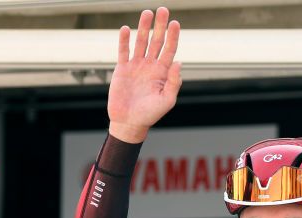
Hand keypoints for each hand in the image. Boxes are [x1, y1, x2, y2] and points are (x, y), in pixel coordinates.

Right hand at [108, 7, 180, 143]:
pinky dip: (124, 40)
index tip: (175, 23)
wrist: (129, 123)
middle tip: (163, 10)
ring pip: (141, 42)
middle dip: (160, 26)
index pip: (169, 50)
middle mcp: (150, 66)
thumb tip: (179, 62)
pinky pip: (124, 51)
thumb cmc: (150, 114)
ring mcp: (136, 66)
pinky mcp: (122, 69)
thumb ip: (174, 82)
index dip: (172, 36)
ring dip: (144, 27)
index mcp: (163, 72)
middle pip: (157, 41)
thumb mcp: (167, 100)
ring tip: (147, 12)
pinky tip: (126, 29)